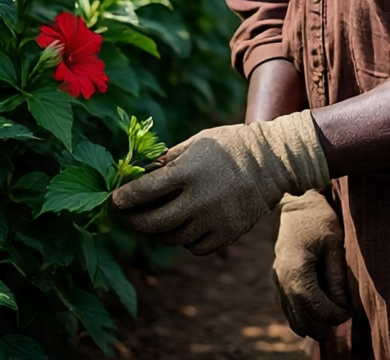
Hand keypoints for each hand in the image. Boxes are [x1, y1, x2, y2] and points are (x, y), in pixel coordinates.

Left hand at [110, 111, 328, 255]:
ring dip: (160, 230)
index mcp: (188, 172)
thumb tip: (138, 176)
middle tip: (128, 216)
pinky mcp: (227, 235)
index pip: (144, 192)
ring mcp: (213, 220)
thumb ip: (169, 160)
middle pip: (152, 223)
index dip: (124, 199)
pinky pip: (194, 247)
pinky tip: (188, 224)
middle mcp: (198, 199)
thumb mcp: (198, 142)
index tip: (115, 200)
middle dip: (134, 221)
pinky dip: (186, 239)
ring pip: (172, 238)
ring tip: (160, 218)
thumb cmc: (230, 146)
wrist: (274, 160)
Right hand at [272, 190, 351, 337]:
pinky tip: (314, 318)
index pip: (315, 306)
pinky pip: (286, 305)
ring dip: (309, 325)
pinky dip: (300, 315)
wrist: (297, 203)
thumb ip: (336, 277)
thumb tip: (342, 306)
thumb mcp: (334, 244)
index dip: (333, 315)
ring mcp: (276, 279)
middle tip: (341, 326)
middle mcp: (281, 279)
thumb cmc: (319, 219)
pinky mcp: (276, 278)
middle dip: (321, 327)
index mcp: (296, 270)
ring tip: (329, 329)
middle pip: (300, 317)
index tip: (349, 314)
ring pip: (291, 315)